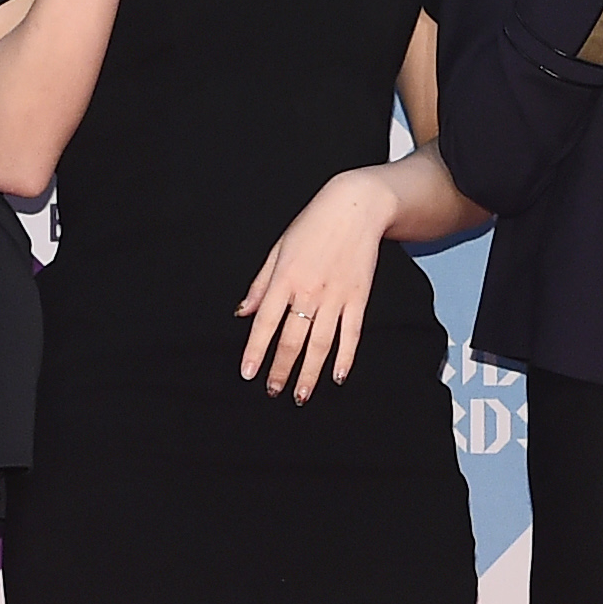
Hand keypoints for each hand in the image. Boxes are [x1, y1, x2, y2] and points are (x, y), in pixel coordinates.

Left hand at [236, 167, 393, 400]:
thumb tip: (243, 312)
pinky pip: (351, 334)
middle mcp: (309, 292)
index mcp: (285, 278)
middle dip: (282, 369)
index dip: (256, 350)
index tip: (248, 373)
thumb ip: (260, 284)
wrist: (356, 208)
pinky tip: (338, 376)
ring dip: (310, 372)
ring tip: (301, 395)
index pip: (266, 323)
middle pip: (293, 340)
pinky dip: (345, 357)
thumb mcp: (278, 249)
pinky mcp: (358, 298)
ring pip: (321, 343)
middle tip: (274, 391)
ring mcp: (336, 297)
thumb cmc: (313, 225)